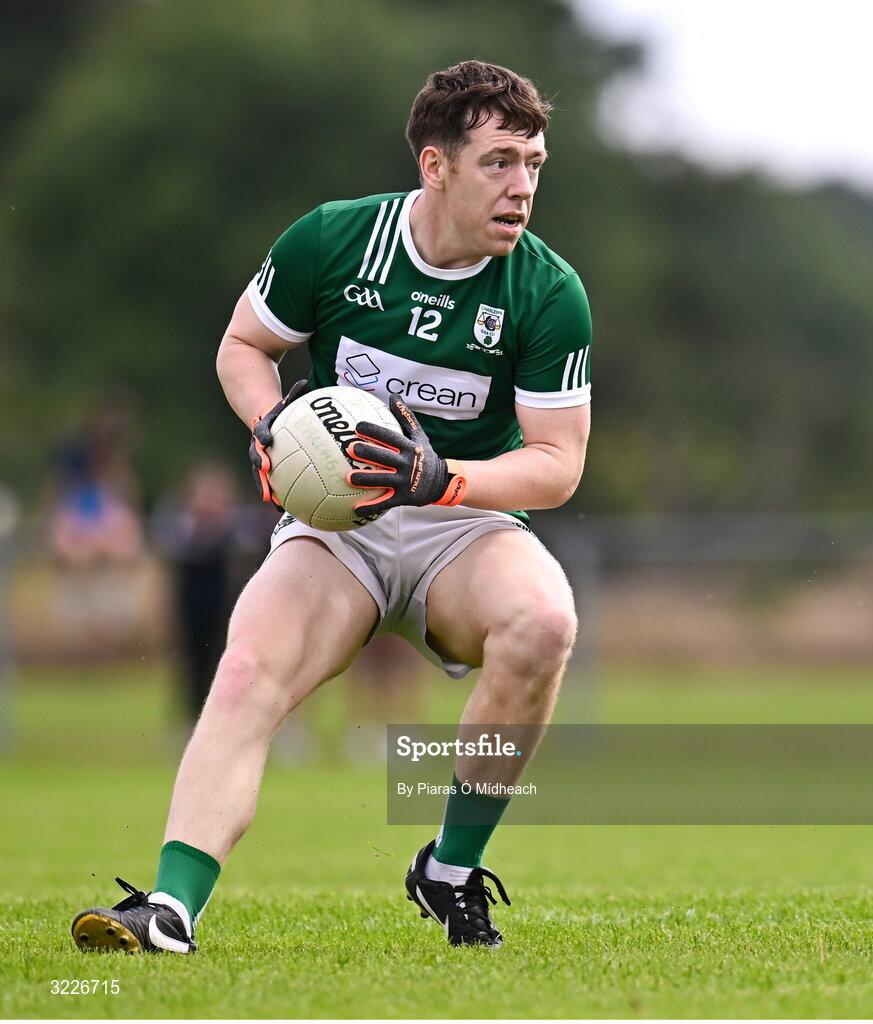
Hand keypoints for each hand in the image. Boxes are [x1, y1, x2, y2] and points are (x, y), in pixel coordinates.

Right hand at [249, 379, 309, 504]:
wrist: (259, 419)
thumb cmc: (278, 410)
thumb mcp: (284, 401)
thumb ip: (293, 393)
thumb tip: (304, 381)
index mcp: (262, 429)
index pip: (260, 431)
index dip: (262, 436)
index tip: (266, 441)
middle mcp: (258, 445)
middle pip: (256, 456)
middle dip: (259, 465)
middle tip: (264, 471)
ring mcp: (260, 458)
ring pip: (260, 475)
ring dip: (265, 487)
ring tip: (272, 501)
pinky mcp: (266, 468)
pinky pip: (271, 482)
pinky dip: (277, 495)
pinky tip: (286, 509)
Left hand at [346, 394, 465, 515]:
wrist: (442, 482)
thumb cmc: (425, 455)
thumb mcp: (419, 435)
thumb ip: (405, 417)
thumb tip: (393, 395)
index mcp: (409, 447)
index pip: (390, 437)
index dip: (375, 431)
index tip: (358, 426)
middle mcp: (407, 464)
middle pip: (385, 457)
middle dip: (368, 452)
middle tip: (350, 448)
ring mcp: (405, 482)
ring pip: (383, 480)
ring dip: (366, 479)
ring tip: (348, 478)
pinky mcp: (403, 497)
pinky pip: (385, 503)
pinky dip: (371, 507)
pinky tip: (355, 509)